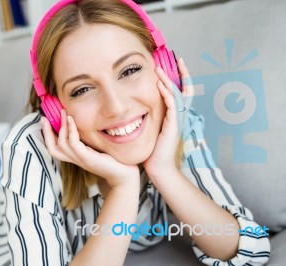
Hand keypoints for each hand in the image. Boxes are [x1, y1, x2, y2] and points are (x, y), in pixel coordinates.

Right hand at [42, 110, 139, 187]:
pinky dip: (71, 130)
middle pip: (52, 148)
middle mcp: (75, 160)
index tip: (44, 120)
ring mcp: (81, 160)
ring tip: (64, 113)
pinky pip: (73, 143)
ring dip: (61, 126)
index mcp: (76, 157)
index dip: (47, 135)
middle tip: (46, 117)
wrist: (124, 175)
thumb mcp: (96, 147)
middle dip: (46, 132)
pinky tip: (73, 120)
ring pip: (61, 144)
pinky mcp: (87, 158)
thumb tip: (81, 123)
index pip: (54, 149)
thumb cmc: (113, 160)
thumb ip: (88, 139)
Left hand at [143, 58, 193, 180]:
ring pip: (177, 95)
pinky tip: (160, 85)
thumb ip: (152, 116)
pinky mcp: (173, 126)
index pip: (182, 92)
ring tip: (160, 69)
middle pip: (185, 90)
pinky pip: (172, 106)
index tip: (177, 65)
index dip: (182, 78)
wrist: (158, 167)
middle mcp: (179, 116)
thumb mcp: (153, 129)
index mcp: (175, 115)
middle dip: (182, 74)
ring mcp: (177, 120)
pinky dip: (166, 94)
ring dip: (169, 81)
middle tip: (178, 59)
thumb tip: (140, 106)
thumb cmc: (153, 150)